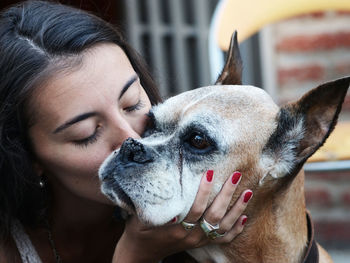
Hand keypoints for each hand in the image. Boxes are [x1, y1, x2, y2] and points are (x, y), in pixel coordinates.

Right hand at [112, 170, 251, 262]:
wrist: (140, 253)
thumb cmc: (138, 231)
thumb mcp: (140, 216)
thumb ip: (153, 203)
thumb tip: (164, 182)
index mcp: (176, 230)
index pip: (196, 209)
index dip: (204, 192)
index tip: (210, 173)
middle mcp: (191, 237)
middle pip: (214, 216)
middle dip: (227, 195)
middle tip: (236, 176)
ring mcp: (198, 241)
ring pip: (223, 227)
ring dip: (237, 210)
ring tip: (247, 192)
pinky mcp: (200, 244)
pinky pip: (222, 239)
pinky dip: (235, 230)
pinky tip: (244, 218)